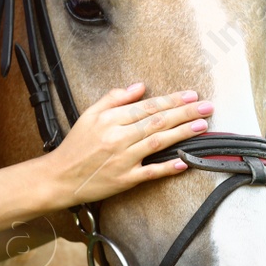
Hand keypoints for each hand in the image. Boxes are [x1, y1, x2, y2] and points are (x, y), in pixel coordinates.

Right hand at [44, 83, 211, 207]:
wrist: (59, 177)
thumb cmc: (75, 146)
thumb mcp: (89, 115)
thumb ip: (114, 98)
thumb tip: (140, 86)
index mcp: (110, 119)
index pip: (147, 106)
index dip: (171, 100)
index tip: (191, 95)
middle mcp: (118, 138)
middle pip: (157, 122)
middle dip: (184, 113)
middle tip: (206, 107)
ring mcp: (122, 160)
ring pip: (157, 143)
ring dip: (182, 134)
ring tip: (202, 126)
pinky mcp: (124, 180)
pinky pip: (150, 172)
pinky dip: (168, 167)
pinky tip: (185, 162)